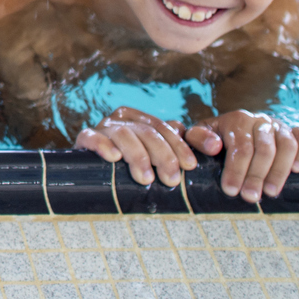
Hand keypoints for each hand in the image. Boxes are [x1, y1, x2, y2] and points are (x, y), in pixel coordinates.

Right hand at [76, 106, 196, 187]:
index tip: (190, 166)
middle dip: (162, 155)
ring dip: (138, 156)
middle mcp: (122, 118)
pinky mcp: (84, 138)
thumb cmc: (131, 167)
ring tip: (146, 179)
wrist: (93, 174)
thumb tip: (214, 145)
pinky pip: (91, 136)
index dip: (179, 146)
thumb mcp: (157, 158)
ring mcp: (103, 127)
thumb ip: (180, 148)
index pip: (164, 128)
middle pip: (147, 132)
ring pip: (124, 133)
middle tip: (171, 180)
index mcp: (141, 119)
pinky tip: (113, 157)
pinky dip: (103, 144)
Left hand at [186, 110, 298, 202]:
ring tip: (271, 192)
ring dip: (280, 170)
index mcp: (237, 120)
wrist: (234, 127)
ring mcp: (279, 126)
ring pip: (286, 145)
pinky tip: (298, 170)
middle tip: (250, 197)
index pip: (240, 146)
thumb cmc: (215, 139)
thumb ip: (198, 138)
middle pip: (264, 149)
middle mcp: (260, 121)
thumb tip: (214, 146)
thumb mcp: (199, 136)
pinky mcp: (294, 131)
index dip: (236, 170)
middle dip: (256, 175)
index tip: (230, 190)